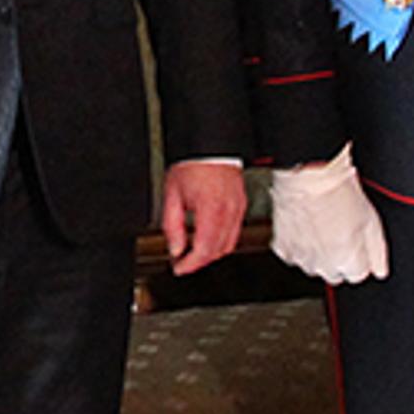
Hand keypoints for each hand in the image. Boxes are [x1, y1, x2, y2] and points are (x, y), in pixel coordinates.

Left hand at [160, 159, 244, 274]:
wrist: (210, 146)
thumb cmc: (192, 165)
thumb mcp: (172, 195)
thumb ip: (173, 225)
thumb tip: (175, 248)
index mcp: (210, 209)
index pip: (203, 249)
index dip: (190, 265)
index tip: (179, 268)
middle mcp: (229, 211)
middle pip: (218, 251)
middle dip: (200, 262)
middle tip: (184, 263)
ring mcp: (238, 208)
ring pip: (229, 245)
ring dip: (212, 254)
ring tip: (193, 253)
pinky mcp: (241, 205)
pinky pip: (235, 232)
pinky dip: (222, 241)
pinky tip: (208, 240)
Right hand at [269, 153, 390, 285]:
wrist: (307, 175)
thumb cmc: (338, 191)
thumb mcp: (371, 220)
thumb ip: (377, 251)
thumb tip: (380, 270)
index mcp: (346, 259)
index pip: (357, 275)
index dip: (359, 258)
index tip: (356, 243)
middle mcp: (322, 264)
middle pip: (335, 274)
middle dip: (339, 258)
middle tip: (339, 232)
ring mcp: (301, 257)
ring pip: (314, 267)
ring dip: (318, 254)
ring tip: (322, 227)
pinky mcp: (282, 247)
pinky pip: (294, 256)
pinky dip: (300, 246)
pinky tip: (307, 228)